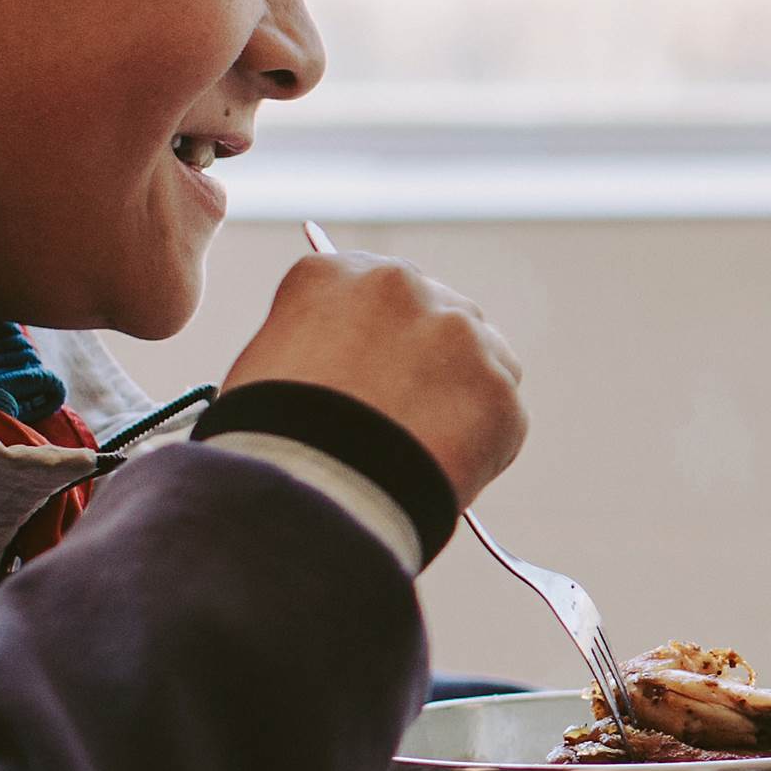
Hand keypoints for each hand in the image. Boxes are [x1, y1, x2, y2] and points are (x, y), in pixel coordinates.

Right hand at [226, 249, 529, 503]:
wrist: (311, 496)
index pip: (377, 292)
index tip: (374, 371)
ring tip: (420, 448)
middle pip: (436, 312)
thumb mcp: (271, 367)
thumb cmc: (271, 443)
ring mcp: (460, 335)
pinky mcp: (499, 391)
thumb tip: (353, 363)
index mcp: (335, 274)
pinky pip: (499, 415)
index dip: (378, 338)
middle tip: (405, 413)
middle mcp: (404, 287)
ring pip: (480, 358)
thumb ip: (320, 342)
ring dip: (461, 395)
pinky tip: (440, 471)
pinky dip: (480, 445)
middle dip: (428, 358)